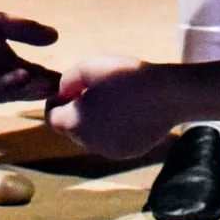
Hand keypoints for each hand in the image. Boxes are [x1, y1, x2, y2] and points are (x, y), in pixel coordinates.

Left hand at [0, 10, 60, 103]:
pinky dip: (5, 85)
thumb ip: (24, 30)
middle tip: (63, 85)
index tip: (71, 76)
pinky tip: (18, 76)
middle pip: (26, 88)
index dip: (52, 76)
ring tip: (45, 83)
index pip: (36, 75)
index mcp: (9, 67)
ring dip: (28, 89)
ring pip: (10, 93)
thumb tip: (56, 36)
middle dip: (43, 87)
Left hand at [45, 54, 177, 159]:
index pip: (52, 117)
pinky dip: (113, 129)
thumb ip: (67, 80)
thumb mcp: (88, 67)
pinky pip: (111, 141)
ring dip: (94, 121)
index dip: (57, 101)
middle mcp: (88, 144)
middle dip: (76, 111)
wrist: (167, 94)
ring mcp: (109, 151)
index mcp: (74, 124)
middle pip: (71, 128)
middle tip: (93, 91)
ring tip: (113, 99)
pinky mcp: (128, 153)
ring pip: (92, 136)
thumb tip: (62, 92)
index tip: (72, 88)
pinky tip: (128, 111)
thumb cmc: (125, 77)